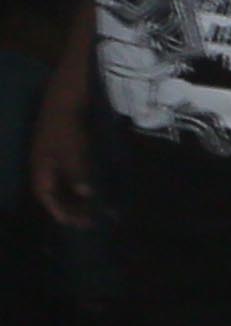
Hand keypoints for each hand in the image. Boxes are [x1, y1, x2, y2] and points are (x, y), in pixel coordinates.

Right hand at [27, 83, 89, 229]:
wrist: (64, 101)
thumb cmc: (66, 128)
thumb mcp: (73, 153)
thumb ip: (78, 175)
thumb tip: (86, 194)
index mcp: (41, 170)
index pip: (48, 198)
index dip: (62, 212)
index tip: (77, 224)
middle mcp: (43, 168)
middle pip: (54, 195)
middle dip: (71, 208)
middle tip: (91, 220)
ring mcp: (50, 160)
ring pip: (61, 186)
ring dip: (76, 198)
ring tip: (95, 209)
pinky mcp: (60, 153)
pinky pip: (67, 176)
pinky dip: (79, 185)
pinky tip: (92, 190)